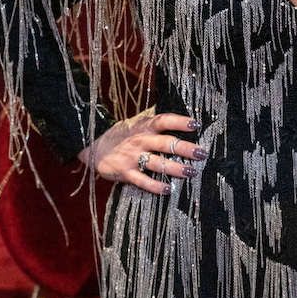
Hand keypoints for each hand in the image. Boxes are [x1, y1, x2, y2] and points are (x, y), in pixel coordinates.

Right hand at [77, 110, 206, 195]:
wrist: (94, 146)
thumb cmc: (124, 134)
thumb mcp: (138, 122)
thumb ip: (156, 119)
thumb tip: (180, 108)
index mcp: (144, 126)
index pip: (164, 120)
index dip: (180, 121)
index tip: (196, 124)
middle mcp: (140, 140)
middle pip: (165, 143)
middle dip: (185, 149)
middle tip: (202, 153)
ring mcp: (132, 157)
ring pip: (157, 163)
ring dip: (175, 168)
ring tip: (191, 172)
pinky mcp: (125, 172)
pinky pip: (143, 181)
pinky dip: (156, 186)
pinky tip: (169, 189)